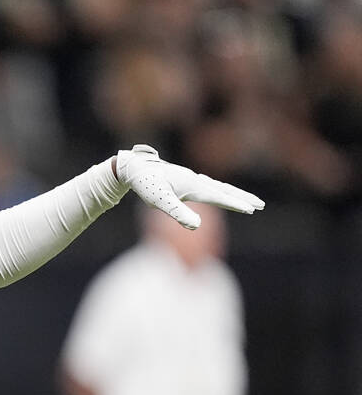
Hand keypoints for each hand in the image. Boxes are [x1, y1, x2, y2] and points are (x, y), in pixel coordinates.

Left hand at [115, 144, 264, 228]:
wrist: (134, 168)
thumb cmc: (146, 184)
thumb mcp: (159, 201)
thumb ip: (178, 212)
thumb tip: (196, 226)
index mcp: (192, 186)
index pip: (218, 197)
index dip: (235, 204)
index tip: (252, 210)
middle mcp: (195, 180)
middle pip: (224, 189)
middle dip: (242, 197)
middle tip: (260, 205)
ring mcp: (191, 179)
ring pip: (218, 186)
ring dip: (233, 193)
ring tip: (247, 200)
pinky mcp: (185, 179)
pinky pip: (209, 185)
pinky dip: (220, 190)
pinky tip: (219, 192)